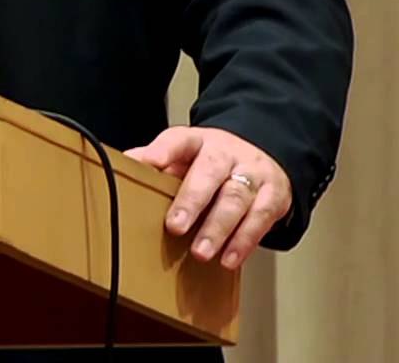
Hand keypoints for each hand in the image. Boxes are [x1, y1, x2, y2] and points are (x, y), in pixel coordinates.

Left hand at [124, 127, 290, 269]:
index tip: (150, 164)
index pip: (180, 140)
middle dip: (192, 200)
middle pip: (211, 171)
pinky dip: (244, 241)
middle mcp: (228, 153)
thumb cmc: (214, 162)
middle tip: (175, 226)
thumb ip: (158, 162)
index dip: (164, 151)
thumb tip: (123, 165)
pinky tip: (229, 259)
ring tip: (201, 253)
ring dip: (218, 228)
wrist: (263, 154)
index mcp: (199, 141)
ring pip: (237, 198)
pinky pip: (261, 218)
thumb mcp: (186, 155)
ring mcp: (253, 173)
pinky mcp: (275, 195)